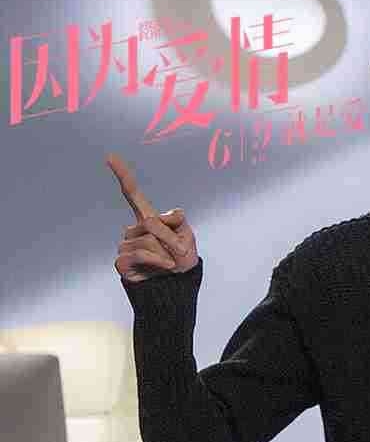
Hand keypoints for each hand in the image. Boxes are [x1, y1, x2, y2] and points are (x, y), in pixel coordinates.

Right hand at [107, 154, 198, 282]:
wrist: (178, 285)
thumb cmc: (182, 258)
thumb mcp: (187, 235)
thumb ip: (176, 220)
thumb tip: (158, 217)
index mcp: (148, 219)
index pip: (132, 194)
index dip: (123, 175)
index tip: (110, 156)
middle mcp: (133, 230)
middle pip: (151, 223)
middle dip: (172, 238)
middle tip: (180, 252)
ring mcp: (125, 245)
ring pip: (148, 240)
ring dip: (167, 253)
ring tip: (169, 262)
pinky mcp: (121, 262)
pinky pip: (142, 254)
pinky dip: (159, 261)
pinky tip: (164, 268)